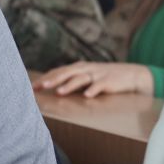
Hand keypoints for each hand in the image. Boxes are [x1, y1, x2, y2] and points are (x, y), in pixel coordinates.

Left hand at [32, 62, 152, 97]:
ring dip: (69, 86)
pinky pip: (100, 86)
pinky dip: (93, 90)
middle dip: (52, 80)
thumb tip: (51, 89)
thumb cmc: (104, 78)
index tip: (33, 86)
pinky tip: (87, 96)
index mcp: (78, 68)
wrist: (131, 75)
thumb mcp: (86, 78)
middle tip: (41, 87)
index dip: (46, 78)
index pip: (58, 72)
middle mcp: (85, 69)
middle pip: (66, 73)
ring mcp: (97, 74)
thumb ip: (71, 82)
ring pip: (80, 79)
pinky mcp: (109, 81)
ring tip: (59, 92)